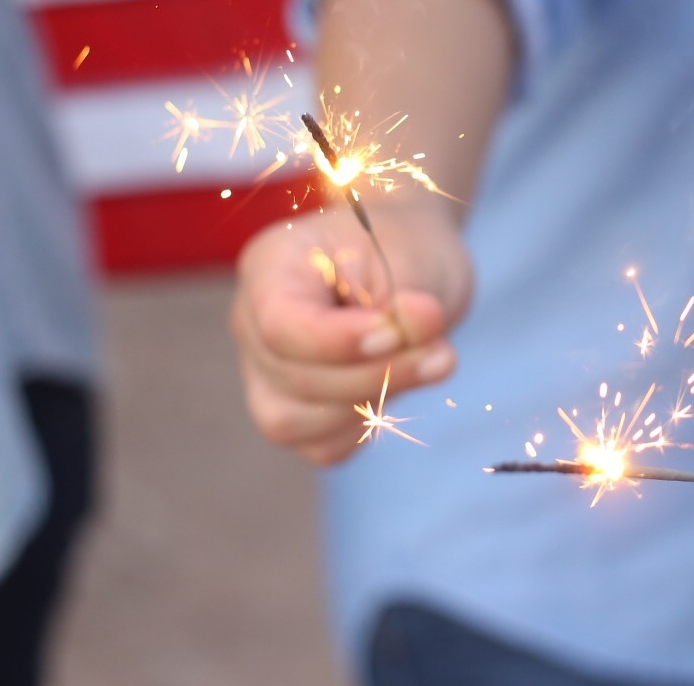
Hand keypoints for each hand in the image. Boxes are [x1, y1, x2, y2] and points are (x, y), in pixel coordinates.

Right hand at [230, 195, 474, 466]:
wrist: (406, 263)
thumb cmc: (402, 248)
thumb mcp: (414, 255)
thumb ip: (410, 293)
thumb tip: (417, 325)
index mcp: (271, 265)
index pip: (280, 324)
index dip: (338, 343)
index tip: (395, 333)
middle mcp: (251, 322)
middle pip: (294, 376)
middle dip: (376, 375)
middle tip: (443, 354)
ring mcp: (263, 372)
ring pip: (296, 423)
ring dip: (373, 404)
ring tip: (432, 362)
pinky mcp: (291, 412)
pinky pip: (321, 445)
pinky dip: (367, 426)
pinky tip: (399, 385)